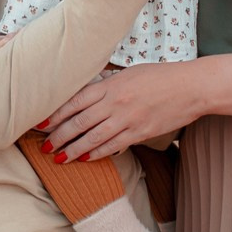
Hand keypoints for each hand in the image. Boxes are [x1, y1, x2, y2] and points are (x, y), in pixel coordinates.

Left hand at [46, 61, 205, 160]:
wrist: (191, 87)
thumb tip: (87, 92)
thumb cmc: (161, 77)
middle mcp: (115, 102)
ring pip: (93, 138)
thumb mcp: (129, 73)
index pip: (74, 101)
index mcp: (111, 85)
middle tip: (44, 147)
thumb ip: (107, 84)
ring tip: (58, 158)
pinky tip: (85, 158)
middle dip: (58, 136)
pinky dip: (96, 153)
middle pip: (79, 122)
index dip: (54, 114)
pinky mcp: (140, 133)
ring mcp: (127, 119)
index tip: (39, 123)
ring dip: (73, 149)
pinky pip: (113, 146)